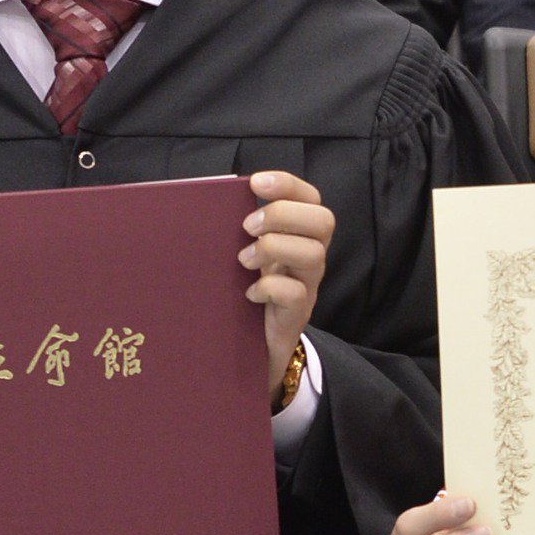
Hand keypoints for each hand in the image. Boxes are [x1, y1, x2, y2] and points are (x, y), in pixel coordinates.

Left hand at [245, 171, 333, 397]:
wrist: (251, 352)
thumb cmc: (243, 295)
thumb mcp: (245, 258)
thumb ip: (239, 232)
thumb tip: (211, 198)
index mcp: (297, 237)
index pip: (310, 199)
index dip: (288, 184)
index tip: (255, 183)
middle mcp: (309, 259)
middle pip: (323, 220)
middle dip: (282, 215)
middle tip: (246, 227)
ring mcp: (307, 287)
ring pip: (314, 254)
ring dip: (273, 248)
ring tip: (243, 261)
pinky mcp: (296, 315)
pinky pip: (295, 293)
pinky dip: (268, 288)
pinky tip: (248, 293)